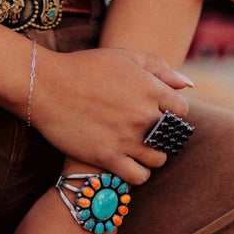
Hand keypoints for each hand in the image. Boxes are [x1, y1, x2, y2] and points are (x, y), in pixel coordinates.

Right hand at [31, 47, 192, 185]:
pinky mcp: (107, 156)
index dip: (172, 115)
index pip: (181, 111)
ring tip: (137, 151)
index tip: (158, 116)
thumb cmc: (84, 67)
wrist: (45, 85)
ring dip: (151, 157)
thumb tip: (188, 85)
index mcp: (150, 89)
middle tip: (147, 135)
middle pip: (172, 138)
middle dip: (163, 138)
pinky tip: (127, 165)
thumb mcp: (124, 56)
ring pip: (158, 160)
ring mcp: (126, 138)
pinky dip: (137, 174)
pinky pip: (138, 177)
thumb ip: (159, 67)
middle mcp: (143, 115)